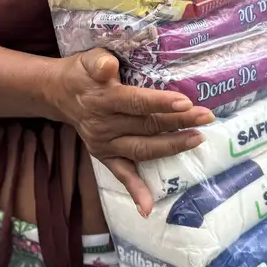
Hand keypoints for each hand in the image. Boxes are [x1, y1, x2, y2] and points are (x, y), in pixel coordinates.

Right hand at [54, 49, 213, 215]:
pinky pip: (121, 175)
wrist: (59, 94)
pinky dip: (135, 191)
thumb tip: (109, 67)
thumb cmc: (82, 73)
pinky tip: (148, 207)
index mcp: (102, 99)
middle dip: (179, 121)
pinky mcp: (105, 157)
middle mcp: (103, 125)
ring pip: (142, 149)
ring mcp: (104, 145)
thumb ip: (99, 61)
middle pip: (146, 125)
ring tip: (197, 139)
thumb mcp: (87, 59)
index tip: (186, 102)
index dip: (160, 103)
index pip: (135, 102)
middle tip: (207, 117)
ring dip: (170, 147)